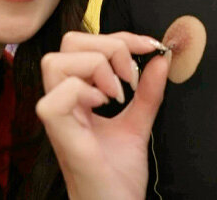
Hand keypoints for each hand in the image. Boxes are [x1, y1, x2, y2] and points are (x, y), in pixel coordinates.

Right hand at [36, 31, 169, 199]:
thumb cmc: (118, 178)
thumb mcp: (138, 126)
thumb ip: (148, 94)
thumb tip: (161, 59)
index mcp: (76, 98)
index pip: (83, 44)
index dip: (119, 38)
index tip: (150, 48)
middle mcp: (63, 104)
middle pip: (67, 44)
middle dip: (108, 47)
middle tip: (130, 77)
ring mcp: (59, 120)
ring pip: (56, 63)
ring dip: (95, 68)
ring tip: (117, 93)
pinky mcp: (61, 138)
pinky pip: (55, 99)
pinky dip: (81, 93)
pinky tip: (102, 106)